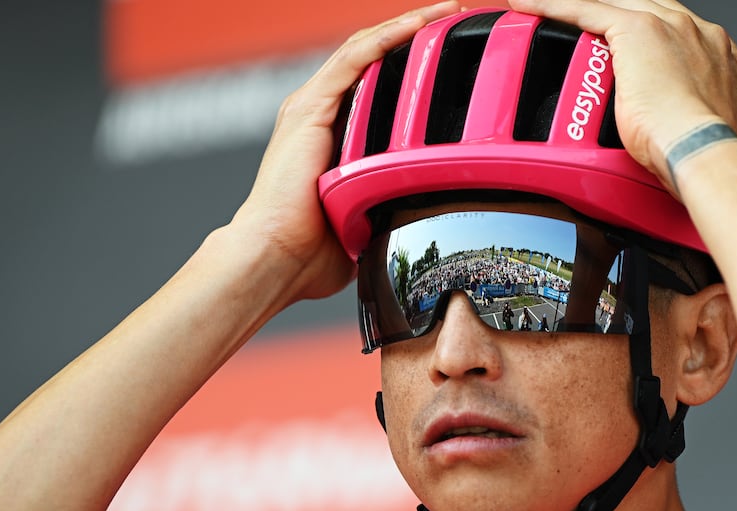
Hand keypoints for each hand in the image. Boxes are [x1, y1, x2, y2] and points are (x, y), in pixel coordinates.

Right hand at [223, 1, 461, 303]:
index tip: (461, 60)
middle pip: (377, 58)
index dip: (418, 67)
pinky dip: (388, 37)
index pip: (382, 86)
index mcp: (333, 137)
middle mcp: (320, 114)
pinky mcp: (309, 108)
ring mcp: (312, 107)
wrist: (273, 259)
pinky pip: (355, 58)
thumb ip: (394, 209)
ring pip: (368, 48)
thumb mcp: (367, 222)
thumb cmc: (311, 256)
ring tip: (451, 11)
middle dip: (420, 36)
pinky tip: (420, 23)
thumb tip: (432, 222)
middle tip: (463, 21)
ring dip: (411, 25)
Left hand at [508, 0, 736, 191]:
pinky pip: (587, 9)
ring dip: (583, 10)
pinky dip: (554, 6)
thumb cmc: (711, 158)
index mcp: (723, 59)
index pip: (679, 36)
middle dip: (621, 16)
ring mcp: (670, 27)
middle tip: (593, 35)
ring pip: (616, 5)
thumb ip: (700, 137)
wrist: (705, 151)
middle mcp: (701, 35)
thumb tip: (690, 161)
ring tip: (551, 12)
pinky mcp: (637, 30)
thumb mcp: (711, 142)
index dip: (656, 41)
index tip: (639, 58)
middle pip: (649, 9)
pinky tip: (529, 5)